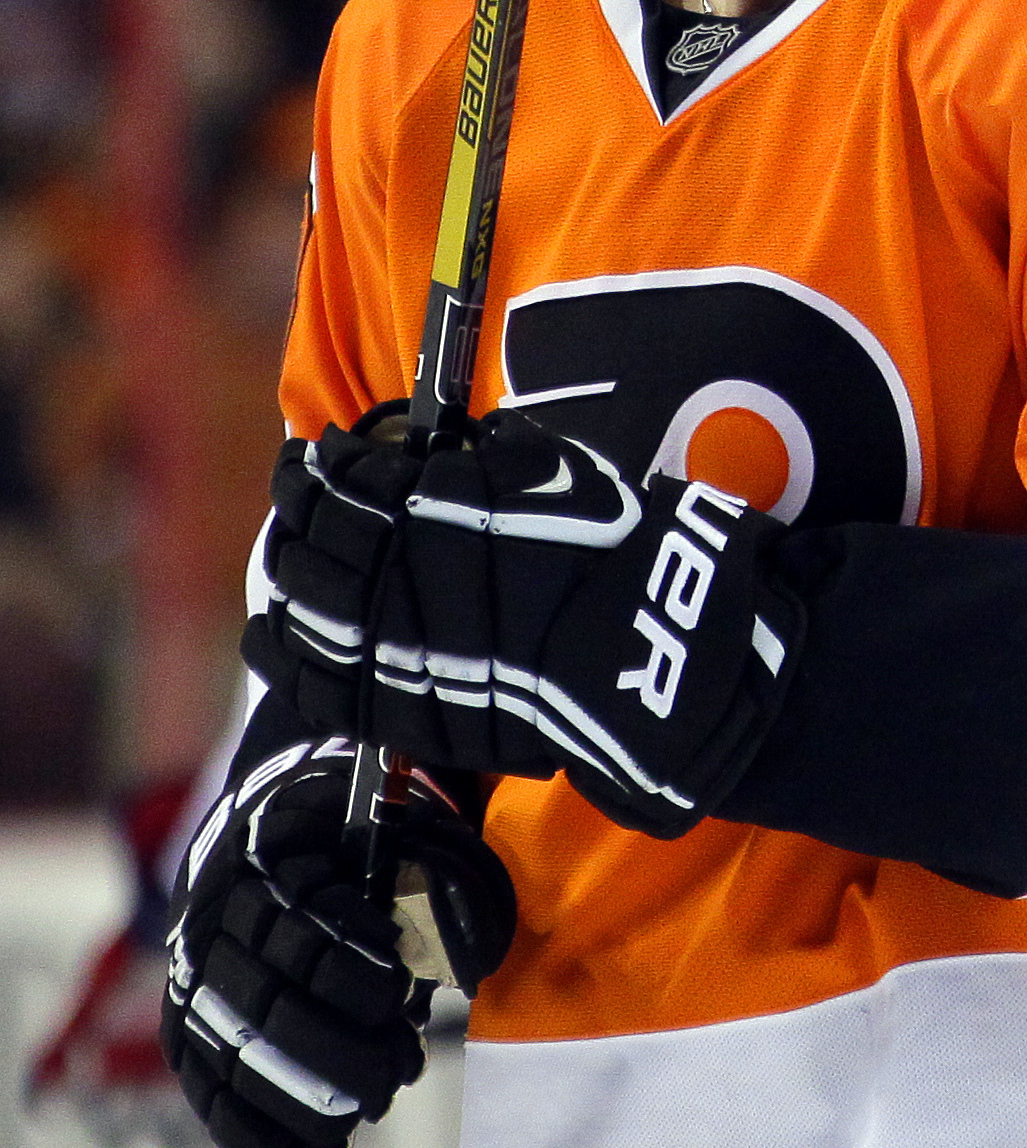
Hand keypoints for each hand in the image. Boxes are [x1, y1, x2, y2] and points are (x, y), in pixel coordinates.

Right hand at [159, 728, 514, 1147]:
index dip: (346, 969)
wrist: (281, 828)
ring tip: (361, 1116)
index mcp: (271, 855)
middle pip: (263, 1001)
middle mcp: (216, 917)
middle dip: (330, 1051)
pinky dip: (245, 1132)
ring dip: (297, 1099)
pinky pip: (203, 1085)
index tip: (395, 995)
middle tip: (391, 1078)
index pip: (299, 925)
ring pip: (230, 1051)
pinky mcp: (186, 1022)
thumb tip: (467, 961)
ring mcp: (193, 974)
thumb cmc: (370, 839)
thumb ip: (442, 881)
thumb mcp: (410, 831)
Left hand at [247, 406, 805, 836]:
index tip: (320, 454)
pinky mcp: (382, 702)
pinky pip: (305, 675)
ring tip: (289, 561)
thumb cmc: (606, 551)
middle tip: (299, 499)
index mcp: (420, 505)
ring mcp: (375, 640)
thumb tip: (460, 445)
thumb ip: (492, 454)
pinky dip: (280, 648)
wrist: (631, 652)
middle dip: (297, 510)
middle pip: (308, 533)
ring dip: (284, 572)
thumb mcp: (555, 470)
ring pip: (295, 600)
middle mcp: (383, 567)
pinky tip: (274, 632)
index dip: (320, 462)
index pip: (338, 475)